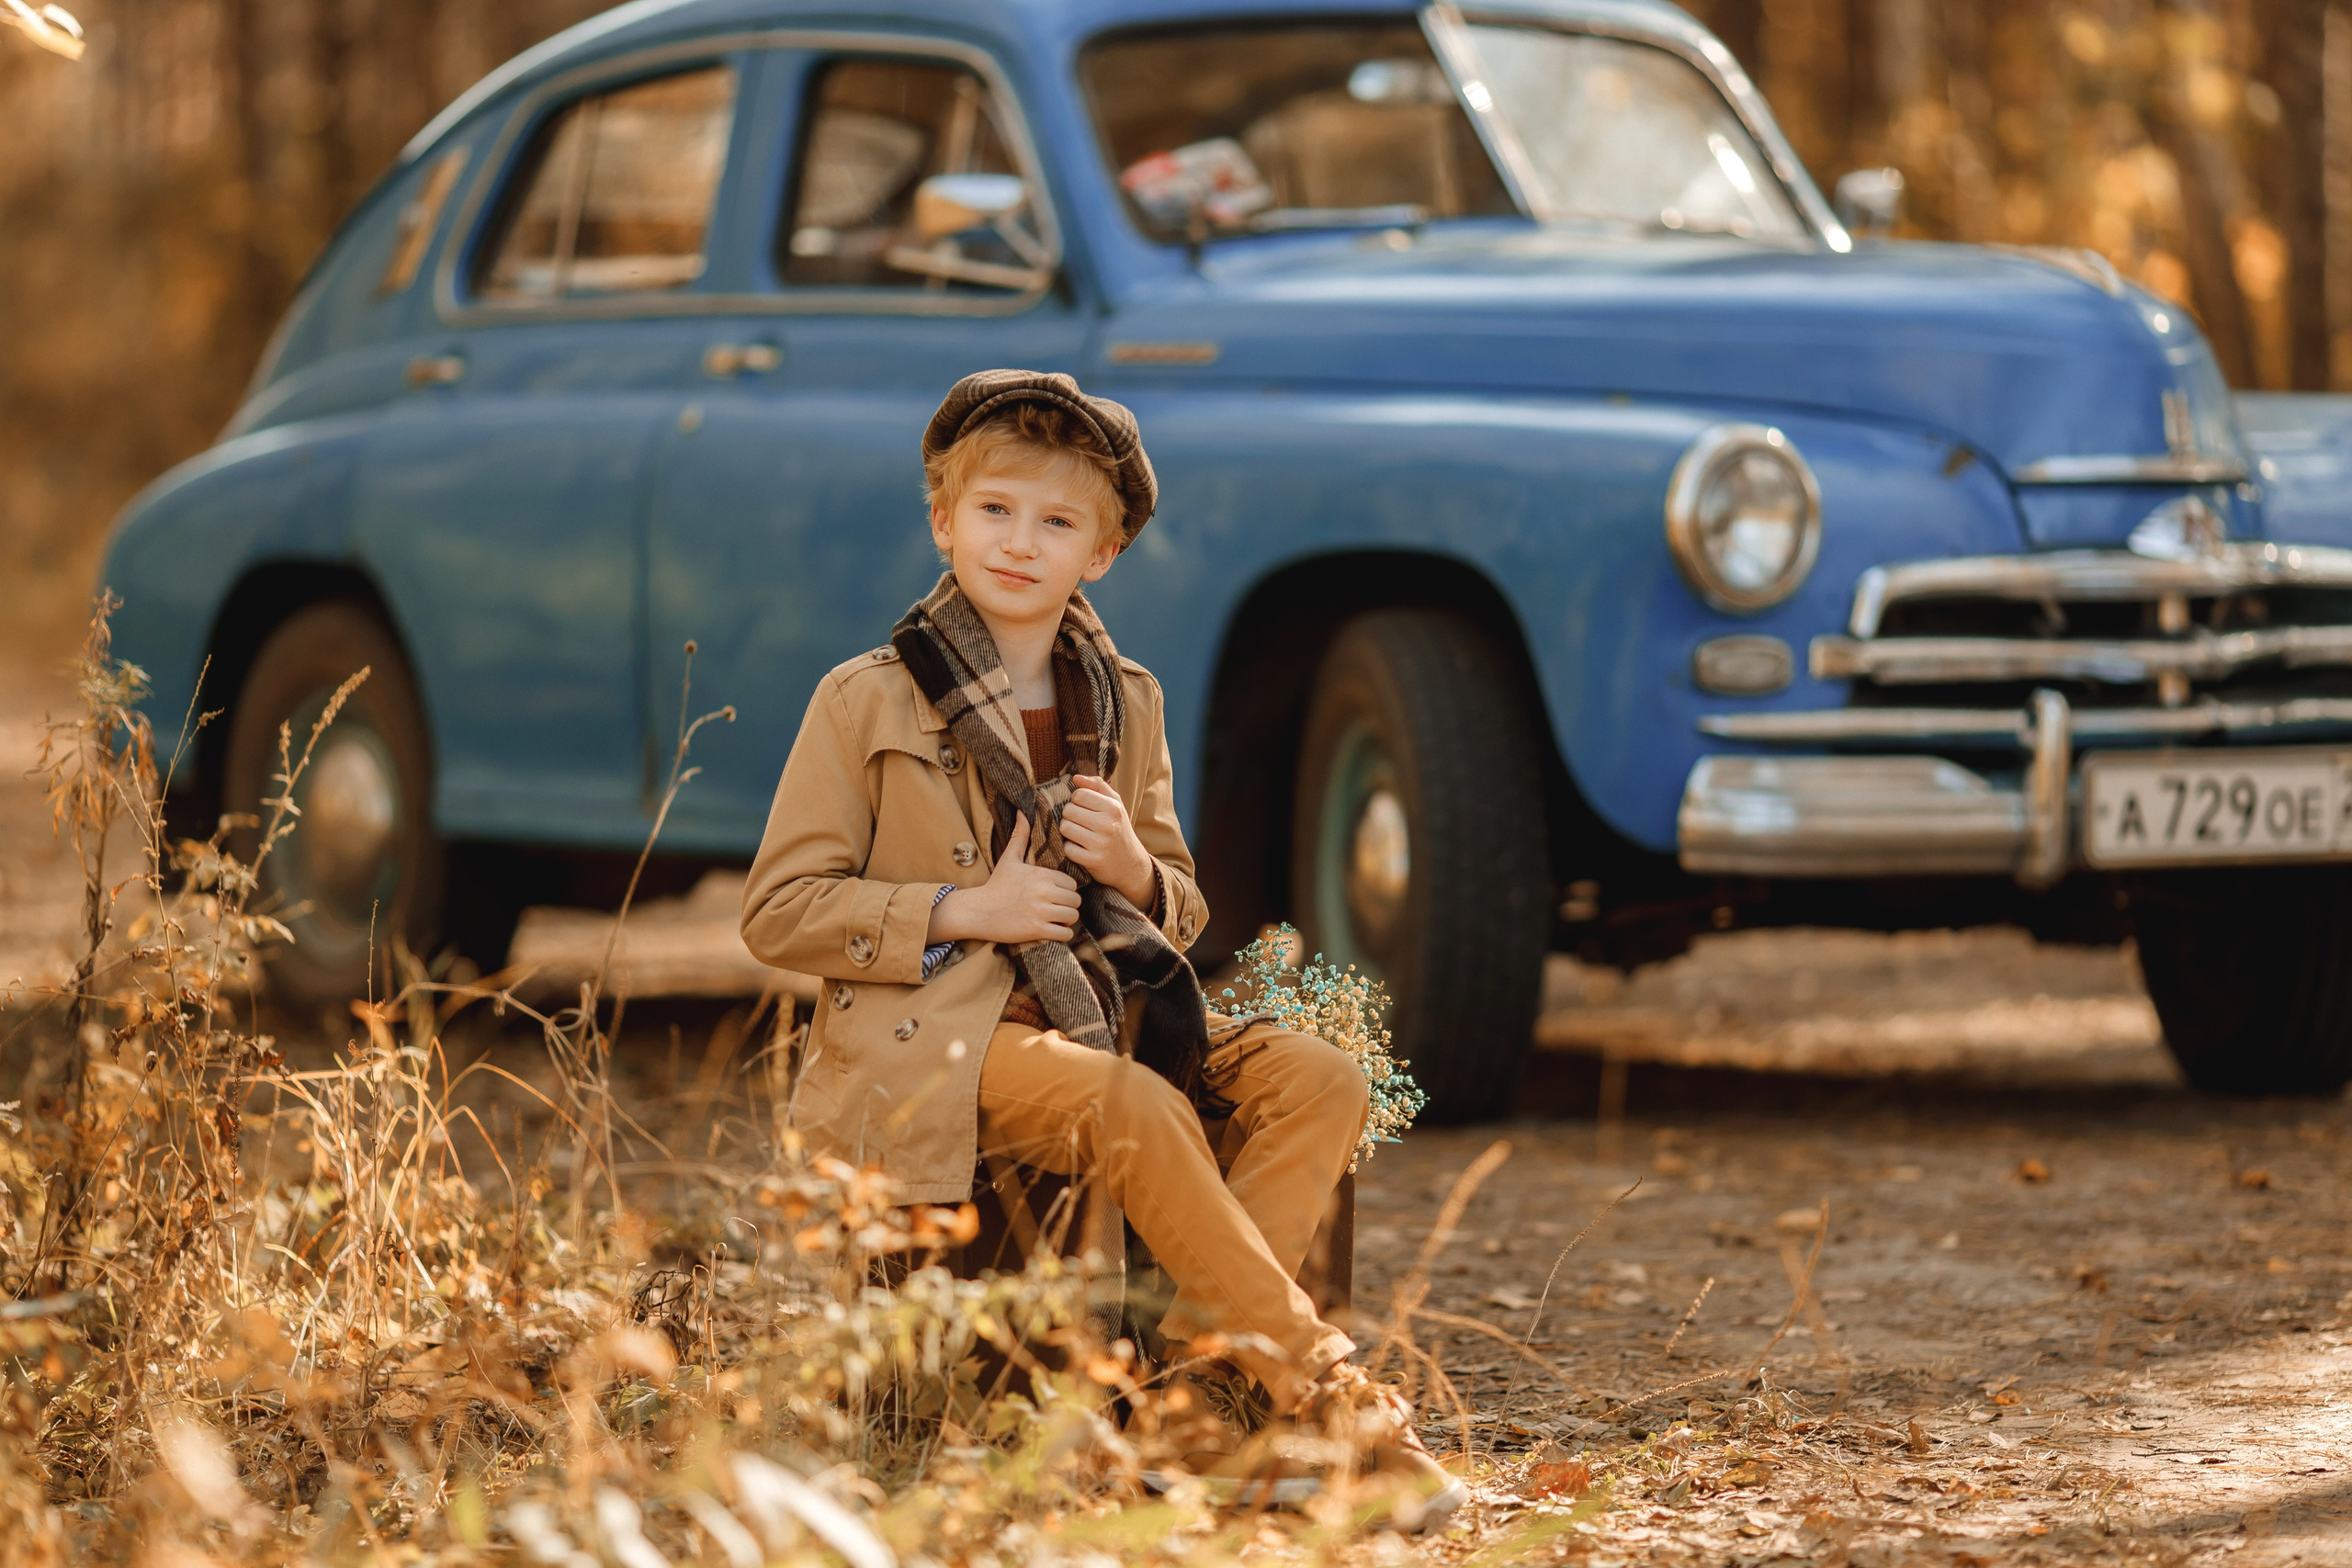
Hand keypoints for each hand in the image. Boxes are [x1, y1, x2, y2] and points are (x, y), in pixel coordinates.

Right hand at [927, 813, 1080, 945]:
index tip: (1055, 895)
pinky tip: (1050, 931)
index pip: (1072, 884)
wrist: (978, 911)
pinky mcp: (1037, 930)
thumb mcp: (1009, 859)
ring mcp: (1041, 911)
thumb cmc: (996, 885)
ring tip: (1054, 920)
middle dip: (1068, 906)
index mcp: (1042, 874)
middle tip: (1056, 909)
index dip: (1066, 891)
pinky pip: (1065, 934)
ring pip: (1073, 917)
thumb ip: (1020, 836)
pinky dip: (1062, 934)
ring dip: (1066, 921)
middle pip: (1076, 901)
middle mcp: (1044, 891)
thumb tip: (1023, 812)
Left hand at [1061, 774, 1158, 910]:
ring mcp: (1100, 843)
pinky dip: (1071, 849)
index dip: (1077, 802)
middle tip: (1082, 824)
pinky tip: (1081, 849)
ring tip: (1079, 835)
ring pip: (1065, 828)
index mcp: (1113, 808)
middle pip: (1068, 810)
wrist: (1131, 864)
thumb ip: (1097, 786)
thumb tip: (1075, 777)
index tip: (1085, 810)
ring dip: (1068, 832)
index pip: (1078, 795)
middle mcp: (1108, 824)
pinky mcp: (1093, 861)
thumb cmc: (1119, 829)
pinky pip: (1068, 849)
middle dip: (1071, 816)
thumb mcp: (1115, 805)